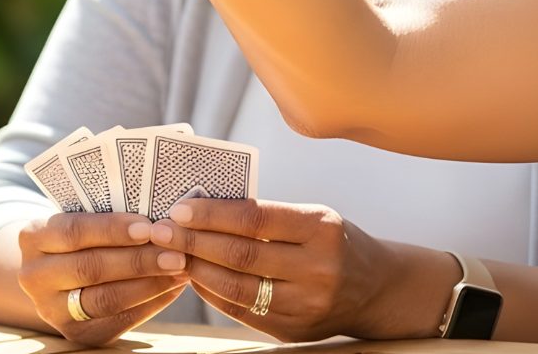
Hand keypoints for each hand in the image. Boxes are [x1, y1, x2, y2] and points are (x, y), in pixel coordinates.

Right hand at [16, 211, 189, 344]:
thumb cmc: (88, 233)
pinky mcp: (73, 332)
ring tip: (180, 269)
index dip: (113, 230)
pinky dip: (150, 303)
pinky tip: (173, 288)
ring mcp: (51, 309)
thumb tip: (165, 214)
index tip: (149, 227)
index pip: (74, 232)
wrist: (61, 272)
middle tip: (177, 252)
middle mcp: (34, 276)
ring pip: (104, 298)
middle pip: (91, 268)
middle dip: (140, 260)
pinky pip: (116, 321)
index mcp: (34, 237)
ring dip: (149, 284)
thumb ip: (113, 212)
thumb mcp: (87, 216)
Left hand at [150, 198, 461, 341]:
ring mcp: (306, 303)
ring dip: (197, 270)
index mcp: (321, 229)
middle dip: (194, 241)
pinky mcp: (293, 329)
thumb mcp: (315, 219)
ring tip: (172, 255)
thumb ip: (270, 218)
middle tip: (161, 231)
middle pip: (241, 254)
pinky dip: (213, 294)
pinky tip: (196, 279)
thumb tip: (206, 210)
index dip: (214, 213)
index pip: (257, 218)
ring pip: (236, 287)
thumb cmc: (336, 243)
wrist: (375, 288)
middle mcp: (317, 267)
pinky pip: (242, 311)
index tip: (180, 207)